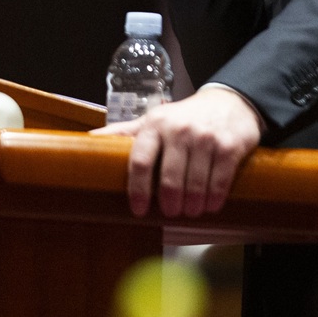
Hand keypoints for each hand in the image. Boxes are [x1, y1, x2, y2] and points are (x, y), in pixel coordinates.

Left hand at [94, 87, 263, 217]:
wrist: (229, 103)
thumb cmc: (183, 117)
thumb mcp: (152, 120)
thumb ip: (123, 132)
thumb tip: (88, 140)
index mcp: (154, 125)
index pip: (140, 161)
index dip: (137, 190)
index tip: (138, 210)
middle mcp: (178, 130)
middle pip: (168, 177)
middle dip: (169, 202)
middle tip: (170, 213)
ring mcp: (205, 138)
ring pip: (195, 183)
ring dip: (191, 205)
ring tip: (189, 212)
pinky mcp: (229, 146)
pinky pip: (220, 180)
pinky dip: (213, 198)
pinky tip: (209, 206)